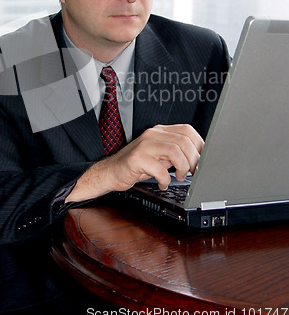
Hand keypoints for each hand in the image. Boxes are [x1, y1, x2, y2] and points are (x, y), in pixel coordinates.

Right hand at [66, 124, 203, 202]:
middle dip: (194, 160)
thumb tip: (199, 158)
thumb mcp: (159, 156)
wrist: (111, 172)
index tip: (204, 159)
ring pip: (175, 151)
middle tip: (194, 173)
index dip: (199, 145)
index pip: (187, 130)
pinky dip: (165, 179)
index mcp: (160, 131)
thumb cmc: (136, 165)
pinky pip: (159, 169)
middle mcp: (152, 134)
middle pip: (184, 141)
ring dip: (182, 168)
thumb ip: (176, 153)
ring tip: (179, 177)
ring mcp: (144, 145)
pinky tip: (163, 184)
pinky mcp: (136, 158)